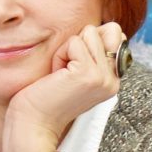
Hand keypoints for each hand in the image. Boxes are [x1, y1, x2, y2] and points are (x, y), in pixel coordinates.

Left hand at [2, 22, 125, 151]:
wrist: (34, 123)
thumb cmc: (48, 95)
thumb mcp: (76, 70)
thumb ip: (92, 50)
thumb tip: (99, 28)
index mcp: (114, 78)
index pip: (117, 35)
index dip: (91, 40)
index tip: (74, 67)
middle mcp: (114, 79)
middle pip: (105, 30)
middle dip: (79, 43)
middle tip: (66, 71)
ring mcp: (103, 77)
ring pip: (89, 33)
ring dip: (68, 49)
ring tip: (61, 74)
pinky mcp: (88, 74)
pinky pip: (74, 42)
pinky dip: (60, 55)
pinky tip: (56, 75)